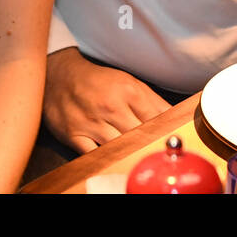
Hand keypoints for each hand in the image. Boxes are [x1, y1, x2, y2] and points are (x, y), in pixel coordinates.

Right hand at [41, 47, 170, 153]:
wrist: (60, 75)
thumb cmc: (98, 81)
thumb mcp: (128, 82)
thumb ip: (153, 102)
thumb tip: (176, 119)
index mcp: (128, 91)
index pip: (157, 119)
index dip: (166, 133)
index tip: (173, 142)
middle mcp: (110, 106)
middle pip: (140, 136)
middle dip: (150, 146)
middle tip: (158, 155)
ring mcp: (91, 122)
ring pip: (119, 148)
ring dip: (130, 155)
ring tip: (139, 160)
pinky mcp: (74, 135)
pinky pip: (94, 156)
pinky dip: (106, 161)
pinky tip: (114, 161)